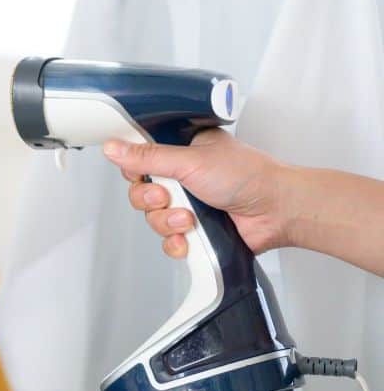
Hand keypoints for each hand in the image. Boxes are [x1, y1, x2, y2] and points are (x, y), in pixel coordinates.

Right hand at [102, 129, 288, 258]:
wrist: (278, 211)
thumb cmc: (247, 176)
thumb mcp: (190, 160)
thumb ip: (148, 157)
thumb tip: (113, 148)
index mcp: (181, 149)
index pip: (140, 159)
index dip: (135, 171)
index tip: (142, 175)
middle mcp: (182, 176)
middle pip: (141, 192)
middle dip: (151, 200)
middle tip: (168, 197)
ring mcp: (188, 203)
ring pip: (153, 218)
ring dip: (167, 222)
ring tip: (189, 219)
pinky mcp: (195, 229)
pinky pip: (168, 240)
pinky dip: (176, 242)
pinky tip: (189, 237)